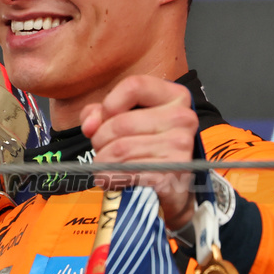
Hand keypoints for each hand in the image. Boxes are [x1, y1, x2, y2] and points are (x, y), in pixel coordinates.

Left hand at [80, 75, 198, 229]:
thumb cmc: (147, 150)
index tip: (103, 120)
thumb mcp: (126, 121)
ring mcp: (180, 146)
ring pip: (121, 149)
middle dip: (100, 140)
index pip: (134, 86)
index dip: (109, 104)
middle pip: (121, 122)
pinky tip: (112, 179)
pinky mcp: (172, 172)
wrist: (170, 188)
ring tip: (104, 167)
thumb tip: (90, 125)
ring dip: (103, 161)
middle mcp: (182, 118)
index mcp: (174, 97)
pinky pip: (127, 171)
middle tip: (101, 150)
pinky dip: (111, 177)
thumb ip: (102, 113)